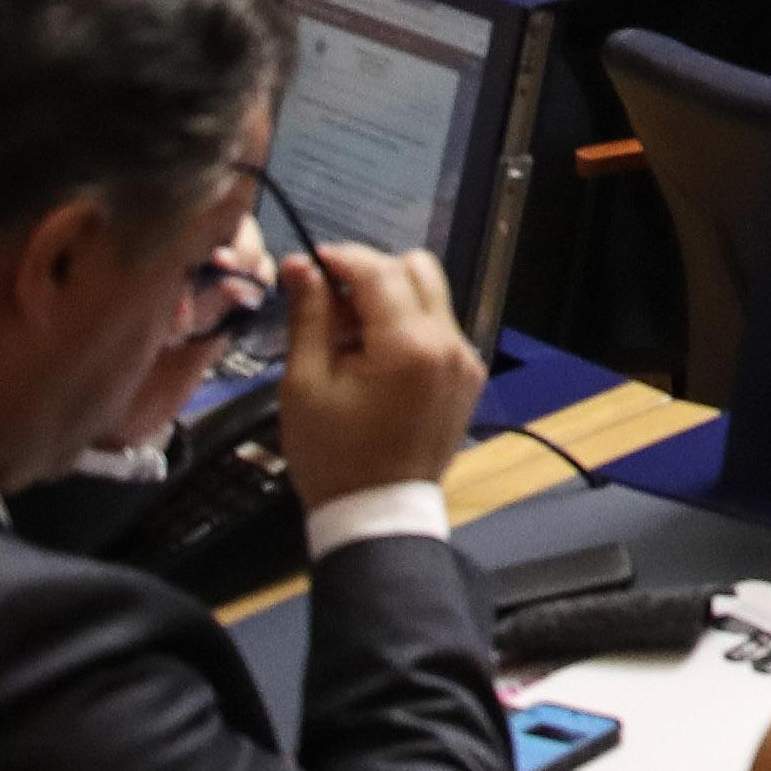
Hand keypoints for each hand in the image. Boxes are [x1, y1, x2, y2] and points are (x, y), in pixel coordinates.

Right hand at [275, 241, 485, 513]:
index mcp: (410, 346)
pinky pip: (441, 328)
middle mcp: (450, 343)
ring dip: (390, 300)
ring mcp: (465, 359)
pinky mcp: (469, 375)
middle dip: (370, 274)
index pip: (380, 271)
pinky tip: (374, 360)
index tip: (309, 265)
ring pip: (432, 295)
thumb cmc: (332, 455)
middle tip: (329, 305)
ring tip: (347, 339)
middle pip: (417, 269)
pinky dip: (408, 327)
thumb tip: (301, 266)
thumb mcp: (306, 385)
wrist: (377, 511)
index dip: (342, 259)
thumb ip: (309, 317)